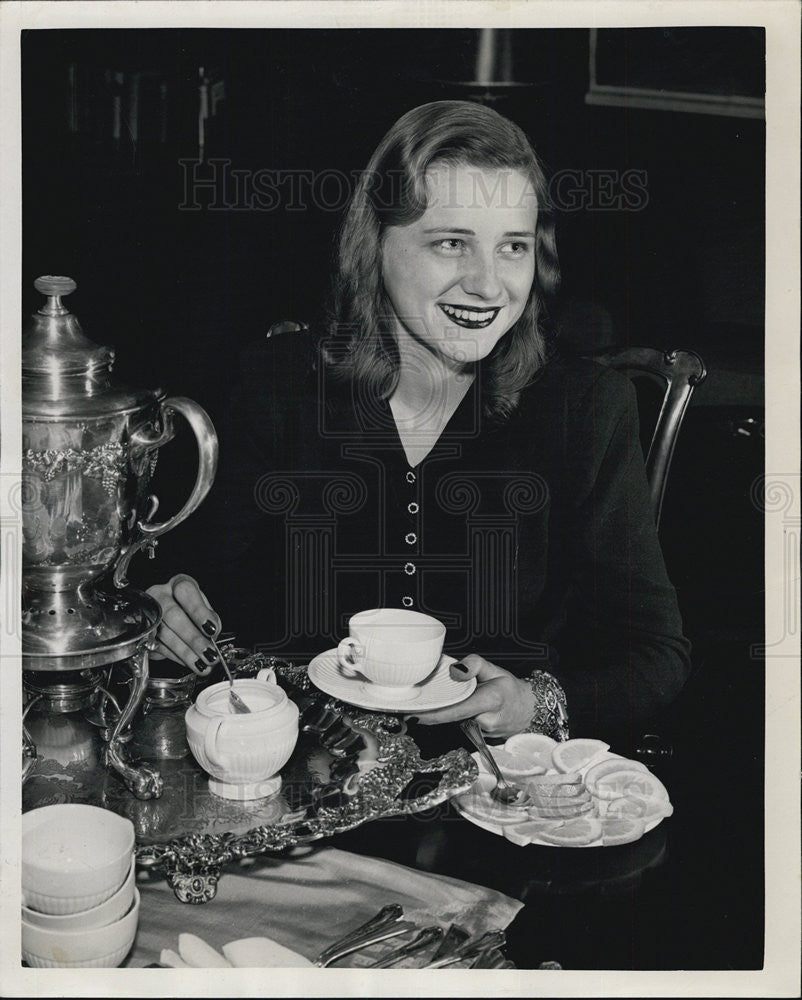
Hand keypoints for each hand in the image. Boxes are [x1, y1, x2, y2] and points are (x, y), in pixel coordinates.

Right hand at [145, 574, 221, 672]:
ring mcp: (148, 612)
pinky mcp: (142, 632)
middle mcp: (160, 595)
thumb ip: (210, 619)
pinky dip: (175, 657)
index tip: (212, 629)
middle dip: (193, 637)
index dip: (198, 611)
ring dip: (185, 652)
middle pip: (172, 614)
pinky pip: (157, 646)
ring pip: (164, 633)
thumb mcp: (204, 607)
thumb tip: (211, 636)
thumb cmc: (189, 608)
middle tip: (209, 653)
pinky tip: (188, 662)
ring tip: (201, 664)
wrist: (166, 614)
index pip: (186, 591)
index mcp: (178, 585)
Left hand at [414, 654, 535, 737]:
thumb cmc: (509, 689)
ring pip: (454, 723)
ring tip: (426, 708)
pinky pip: (458, 726)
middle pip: (452, 718)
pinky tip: (443, 712)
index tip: (415, 715)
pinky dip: (449, 719)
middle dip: (432, 714)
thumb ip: (475, 664)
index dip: (436, 714)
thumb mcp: (496, 669)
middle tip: (407, 709)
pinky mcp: (477, 738)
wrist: (527, 711)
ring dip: (441, 715)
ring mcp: (482, 733)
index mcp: (491, 700)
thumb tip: (456, 669)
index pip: (459, 709)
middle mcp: (486, 721)